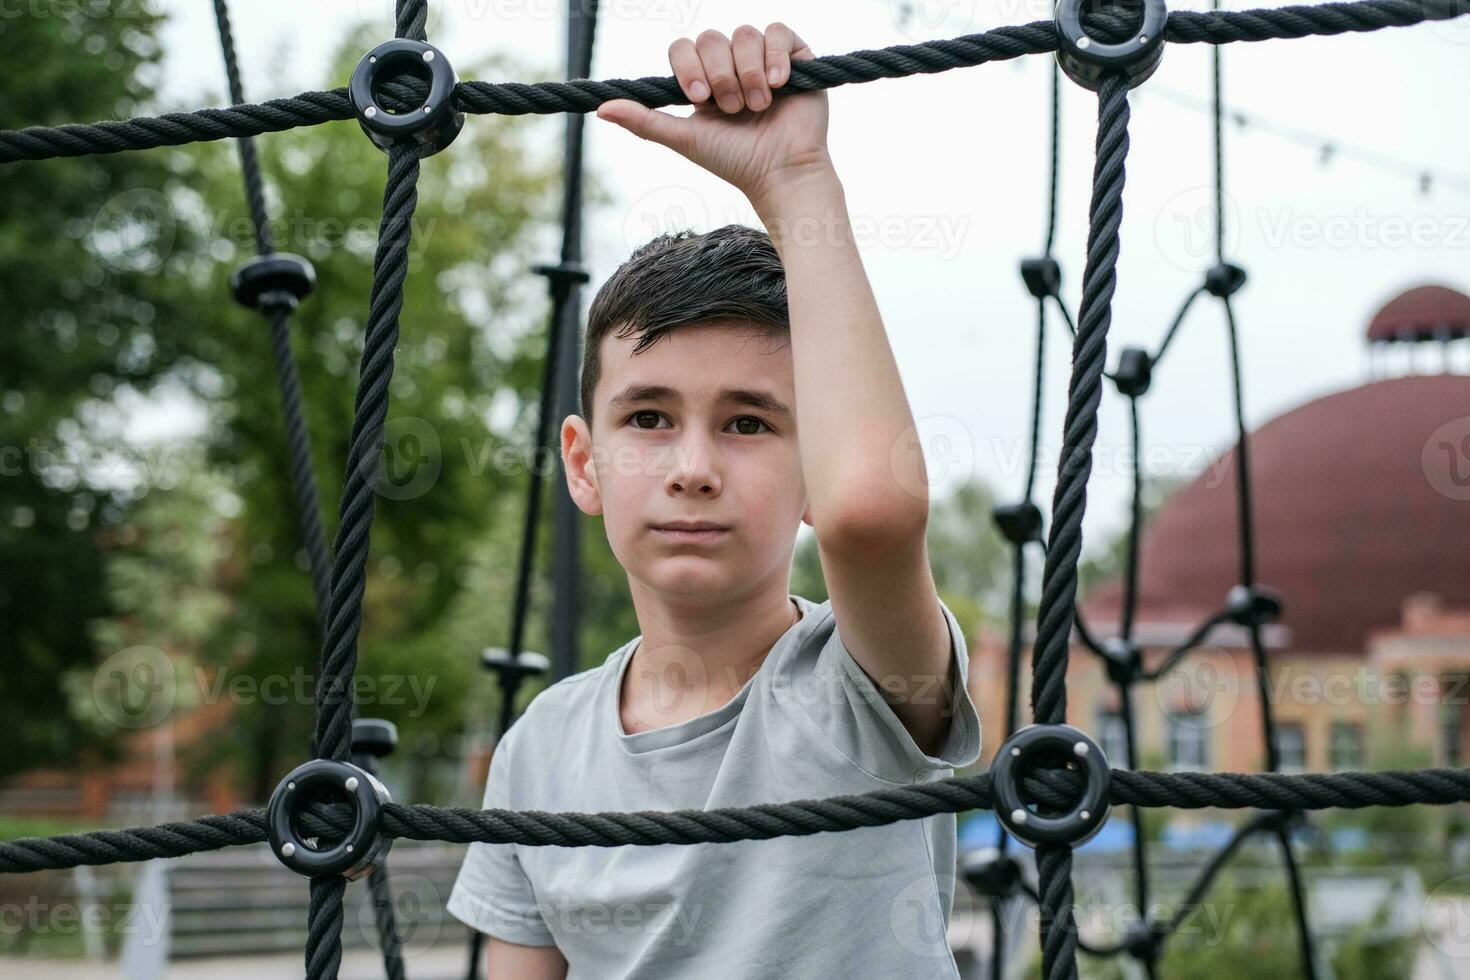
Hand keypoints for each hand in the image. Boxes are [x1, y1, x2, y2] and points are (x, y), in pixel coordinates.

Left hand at [595, 23, 832, 211]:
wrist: (781, 172)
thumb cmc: (735, 160)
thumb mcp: (684, 139)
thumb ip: (644, 121)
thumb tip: (600, 108)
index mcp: (704, 80)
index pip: (684, 47)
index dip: (688, 66)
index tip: (699, 97)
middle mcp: (732, 65)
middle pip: (712, 38)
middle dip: (720, 75)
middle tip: (732, 108)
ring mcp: (763, 60)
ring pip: (745, 34)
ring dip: (747, 73)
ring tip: (758, 105)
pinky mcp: (795, 58)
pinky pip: (778, 32)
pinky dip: (775, 58)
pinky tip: (778, 86)